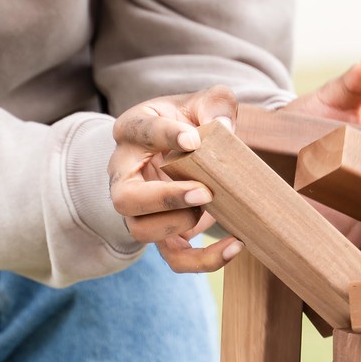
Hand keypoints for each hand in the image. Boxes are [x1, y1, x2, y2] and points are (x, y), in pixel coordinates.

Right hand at [108, 86, 242, 273]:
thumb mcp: (204, 101)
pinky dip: (204, 260)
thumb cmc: (190, 121)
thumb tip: (223, 131)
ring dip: (180, 225)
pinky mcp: (162, 231)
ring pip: (142, 231)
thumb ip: (215, 105)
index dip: (163, 136)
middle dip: (164, 199)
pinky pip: (174, 258)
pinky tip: (235, 245)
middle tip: (203, 191)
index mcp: (132, 131)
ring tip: (210, 207)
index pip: (137, 132)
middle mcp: (125, 173)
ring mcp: (139, 208)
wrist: (187, 146)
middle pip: (124, 198)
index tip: (193, 140)